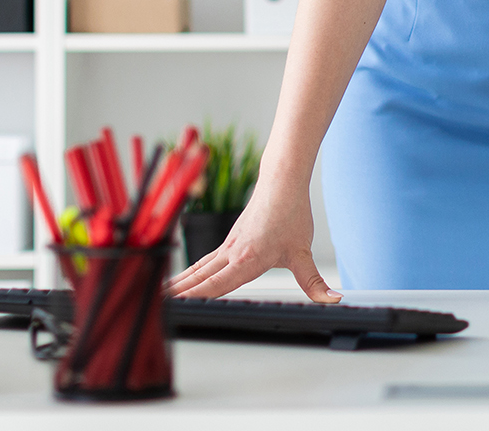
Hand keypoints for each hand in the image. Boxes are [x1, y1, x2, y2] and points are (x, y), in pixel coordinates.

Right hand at [165, 170, 338, 302]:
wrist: (282, 180)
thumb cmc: (291, 211)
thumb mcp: (303, 252)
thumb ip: (314, 281)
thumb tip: (331, 299)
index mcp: (247, 259)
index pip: (216, 285)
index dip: (196, 298)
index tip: (177, 308)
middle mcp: (233, 253)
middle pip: (200, 278)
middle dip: (179, 294)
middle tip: (157, 307)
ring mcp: (229, 245)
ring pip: (200, 268)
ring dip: (181, 283)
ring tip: (161, 295)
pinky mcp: (231, 239)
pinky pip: (207, 260)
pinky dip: (192, 271)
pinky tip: (186, 278)